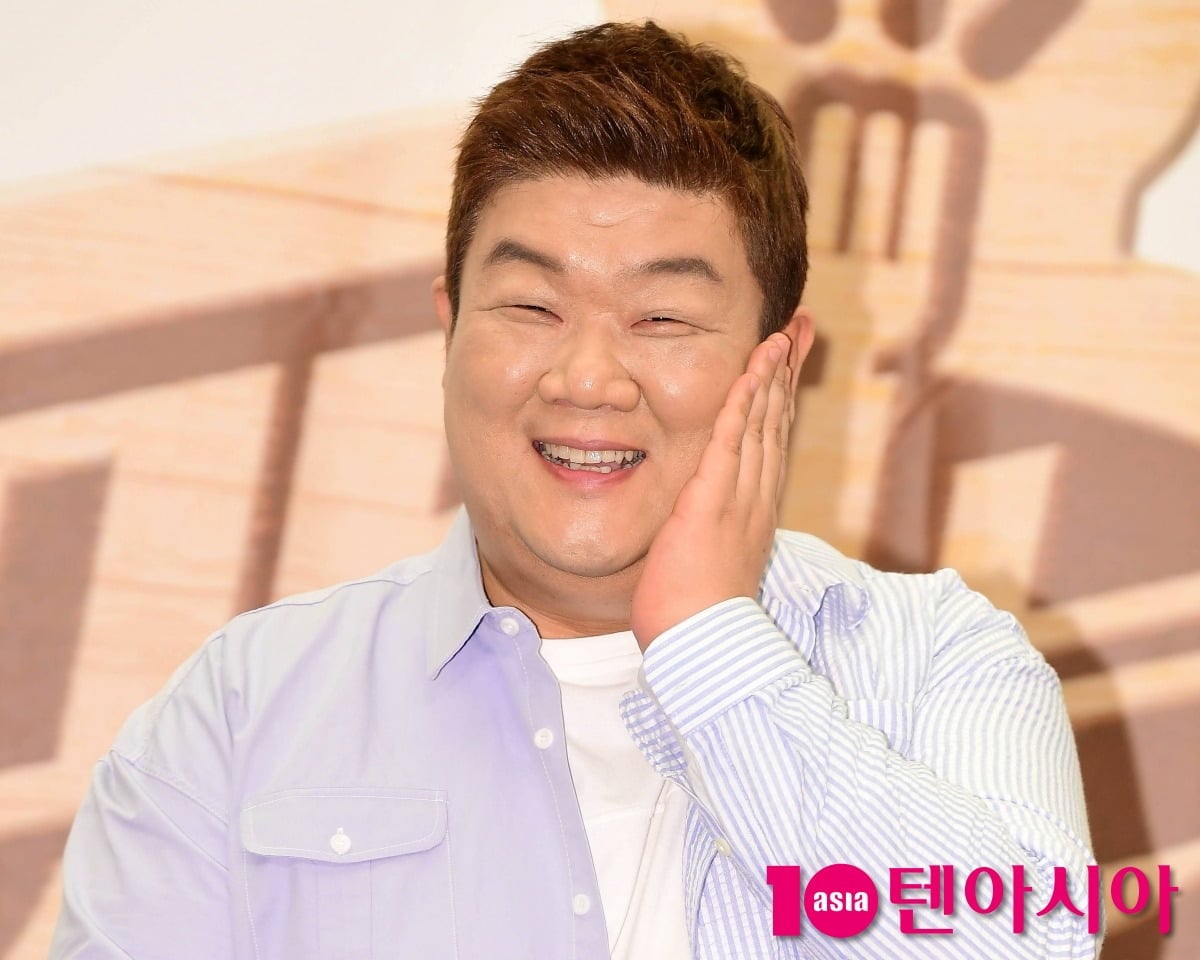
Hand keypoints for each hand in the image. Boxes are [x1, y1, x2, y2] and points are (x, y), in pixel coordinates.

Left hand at [630, 332, 797, 648]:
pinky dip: (741, 402)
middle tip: (802, 327)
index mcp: (754, 510)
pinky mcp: (712, 501)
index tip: (788, 361)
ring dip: (772, 374)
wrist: (700, 645)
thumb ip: (712, 532)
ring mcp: (739, 498)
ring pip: (760, 423)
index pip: (770, 442)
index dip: (780, 397)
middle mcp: (756, 498)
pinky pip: (730, 441)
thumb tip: (700, 521)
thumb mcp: (710, 563)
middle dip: (788, 371)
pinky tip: (751, 371)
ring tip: (785, 332)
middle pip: (776, 422)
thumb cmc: (697, 615)